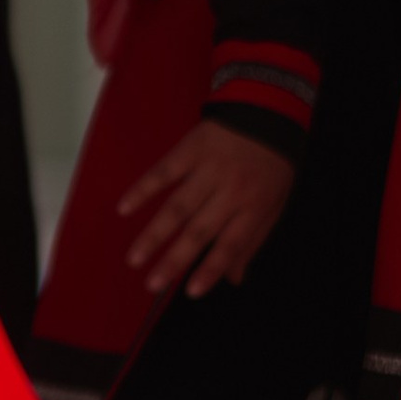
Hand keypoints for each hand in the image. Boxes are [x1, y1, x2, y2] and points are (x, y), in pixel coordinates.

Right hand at [121, 120, 296, 299]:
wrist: (270, 108)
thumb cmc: (273, 163)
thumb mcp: (276, 201)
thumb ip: (254, 239)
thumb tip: (234, 279)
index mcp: (255, 205)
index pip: (231, 243)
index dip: (212, 268)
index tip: (192, 291)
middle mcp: (232, 189)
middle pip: (199, 230)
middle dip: (175, 259)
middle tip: (152, 286)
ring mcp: (210, 168)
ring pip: (178, 206)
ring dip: (154, 234)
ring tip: (134, 259)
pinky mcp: (192, 149)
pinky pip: (164, 171)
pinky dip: (144, 189)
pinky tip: (125, 208)